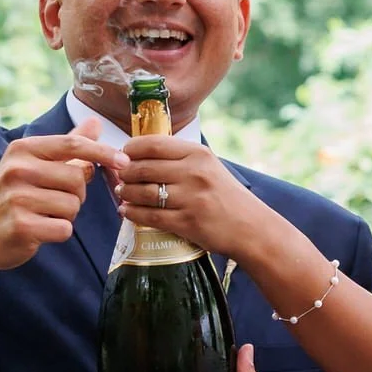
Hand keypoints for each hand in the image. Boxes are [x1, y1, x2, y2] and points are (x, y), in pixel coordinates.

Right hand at [0, 133, 121, 284]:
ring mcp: (17, 198)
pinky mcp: (22, 226)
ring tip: (42, 214)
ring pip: (73, 205)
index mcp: (22, 150)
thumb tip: (95, 122)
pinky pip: (64, 228)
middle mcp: (18, 170)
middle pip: (77, 178)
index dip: (102, 152)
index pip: (72, 144)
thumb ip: (67, 147)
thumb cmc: (12, 197)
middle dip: (77, 194)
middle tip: (54, 200)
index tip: (123, 161)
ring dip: (66, 214)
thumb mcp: (32, 165)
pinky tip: (40, 229)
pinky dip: (59, 232)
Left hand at [115, 135, 276, 260]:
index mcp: (198, 154)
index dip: (131, 149)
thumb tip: (140, 155)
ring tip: (123, 194)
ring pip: (143, 192)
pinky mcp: (187, 222)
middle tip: (120, 177)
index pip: (153, 144)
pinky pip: (149, 216)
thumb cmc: (226, 196)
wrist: (250, 227)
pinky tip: (127, 211)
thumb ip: (180, 159)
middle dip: (125, 173)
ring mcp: (190, 198)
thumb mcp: (209, 167)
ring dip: (126, 193)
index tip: (124, 154)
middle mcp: (194, 173)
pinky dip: (133, 213)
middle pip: (143, 168)